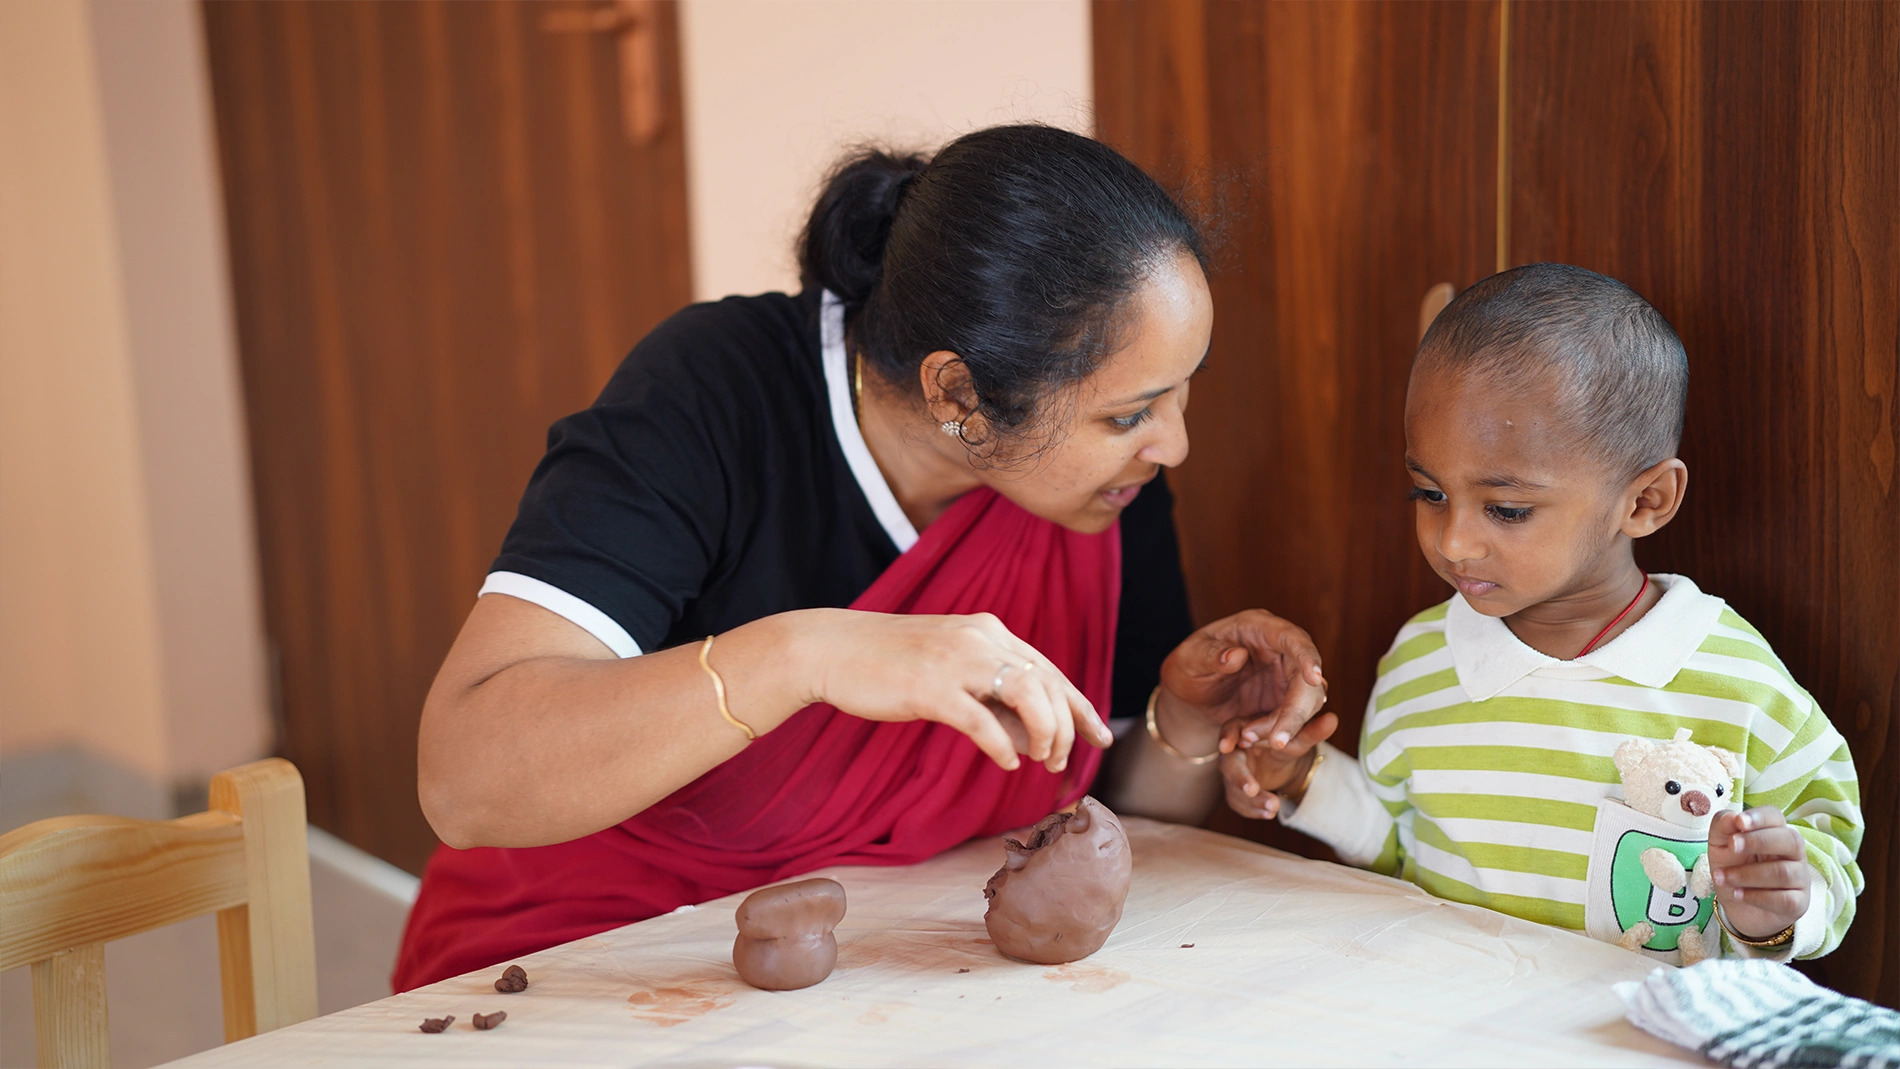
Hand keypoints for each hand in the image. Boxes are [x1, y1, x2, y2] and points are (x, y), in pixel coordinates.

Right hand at [811, 610, 1112, 772]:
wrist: (833, 649)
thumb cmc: (891, 664)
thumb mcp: (951, 672)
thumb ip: (993, 699)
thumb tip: (1034, 739)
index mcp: (988, 632)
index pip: (1050, 670)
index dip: (1079, 706)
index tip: (1100, 736)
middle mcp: (980, 639)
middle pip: (1048, 683)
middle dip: (1066, 727)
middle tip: (1061, 762)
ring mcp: (956, 661)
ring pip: (1027, 695)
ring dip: (1044, 734)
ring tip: (1040, 762)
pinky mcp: (930, 688)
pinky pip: (982, 721)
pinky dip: (1003, 746)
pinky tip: (1006, 763)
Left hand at [1159, 609, 1326, 751]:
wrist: (1190, 695)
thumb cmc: (1187, 667)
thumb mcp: (1188, 659)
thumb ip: (1209, 655)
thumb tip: (1236, 656)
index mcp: (1258, 627)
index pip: (1292, 637)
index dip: (1308, 656)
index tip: (1314, 678)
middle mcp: (1279, 649)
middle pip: (1306, 679)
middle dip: (1296, 712)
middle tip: (1277, 742)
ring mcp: (1286, 676)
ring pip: (1305, 704)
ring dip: (1280, 727)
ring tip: (1245, 737)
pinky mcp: (1285, 700)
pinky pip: (1289, 721)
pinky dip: (1270, 734)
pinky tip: (1243, 739)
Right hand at [1220, 712, 1337, 819]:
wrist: (1283, 759)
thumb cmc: (1286, 740)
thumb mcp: (1300, 737)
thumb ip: (1312, 730)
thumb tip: (1333, 719)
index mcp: (1245, 729)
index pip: (1230, 729)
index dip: (1227, 737)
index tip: (1227, 747)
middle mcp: (1234, 751)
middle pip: (1229, 764)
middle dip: (1240, 778)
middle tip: (1252, 789)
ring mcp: (1233, 773)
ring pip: (1233, 789)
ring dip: (1251, 801)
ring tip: (1273, 807)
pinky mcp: (1236, 790)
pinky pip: (1239, 802)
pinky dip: (1253, 810)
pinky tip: (1269, 813)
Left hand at [1707, 807, 1810, 940]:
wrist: (1737, 906)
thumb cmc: (1733, 868)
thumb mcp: (1719, 846)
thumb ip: (1723, 828)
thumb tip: (1731, 817)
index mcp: (1774, 832)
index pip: (1776, 817)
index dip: (1760, 817)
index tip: (1739, 821)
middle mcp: (1793, 853)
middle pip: (1790, 840)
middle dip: (1758, 841)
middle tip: (1732, 846)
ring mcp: (1799, 878)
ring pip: (1783, 872)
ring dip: (1747, 875)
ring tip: (1722, 878)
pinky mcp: (1799, 903)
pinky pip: (1785, 899)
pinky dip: (1757, 897)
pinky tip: (1738, 894)